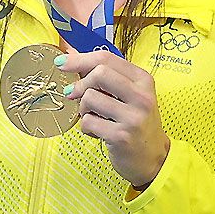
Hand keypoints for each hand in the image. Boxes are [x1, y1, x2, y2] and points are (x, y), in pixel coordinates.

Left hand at [58, 50, 169, 188]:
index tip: (61, 63)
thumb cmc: (136, 123)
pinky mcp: (121, 136)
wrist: (153, 157)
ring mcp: (133, 116)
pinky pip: (88, 122)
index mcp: (143, 80)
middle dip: (81, 84)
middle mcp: (141, 96)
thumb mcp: (128, 95)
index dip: (80, 59)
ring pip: (90, 98)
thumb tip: (70, 56)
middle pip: (99, 73)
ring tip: (94, 118)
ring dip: (83, 109)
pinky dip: (86, 128)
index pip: (107, 59)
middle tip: (74, 95)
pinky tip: (98, 132)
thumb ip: (104, 76)